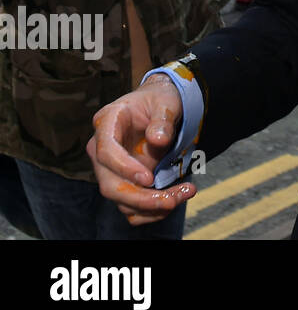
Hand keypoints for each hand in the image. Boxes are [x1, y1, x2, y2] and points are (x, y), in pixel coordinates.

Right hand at [86, 76, 194, 223]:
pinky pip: (130, 205)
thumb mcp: (166, 101)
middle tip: (171, 200)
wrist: (159, 107)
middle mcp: (102, 149)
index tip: (149, 178)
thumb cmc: (159, 99)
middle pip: (109, 184)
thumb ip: (162, 119)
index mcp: (107, 123)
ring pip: (121, 200)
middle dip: (140, 198)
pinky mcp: (123, 181)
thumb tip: (157, 140)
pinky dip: (151, 210)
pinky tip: (175, 200)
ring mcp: (111, 169)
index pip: (107, 152)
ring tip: (184, 194)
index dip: (125, 168)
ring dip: (150, 206)